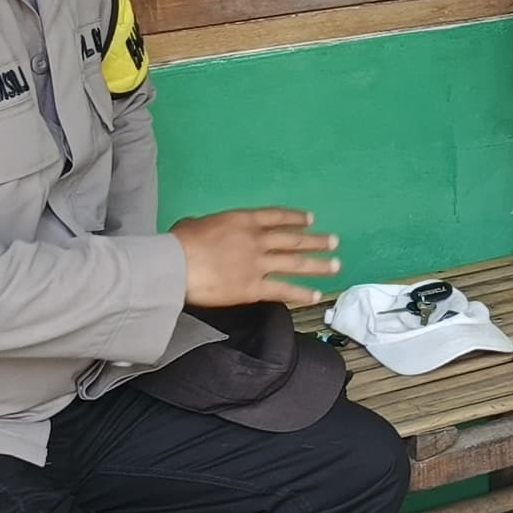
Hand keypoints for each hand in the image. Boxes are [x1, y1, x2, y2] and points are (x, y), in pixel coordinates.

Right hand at [175, 208, 341, 307]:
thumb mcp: (195, 224)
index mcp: (243, 221)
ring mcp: (258, 264)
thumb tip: (206, 230)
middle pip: (292, 240)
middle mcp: (257, 240)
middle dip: (315, 241)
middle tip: (334, 242)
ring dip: (318, 264)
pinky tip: (316, 295)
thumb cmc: (178, 243)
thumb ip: (210, 227)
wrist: (175, 266)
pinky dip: (301, 293)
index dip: (296, 219)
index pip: (276, 217)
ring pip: (295, 263)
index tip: (311, 220)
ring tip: (336, 265)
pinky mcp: (254, 287)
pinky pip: (283, 290)